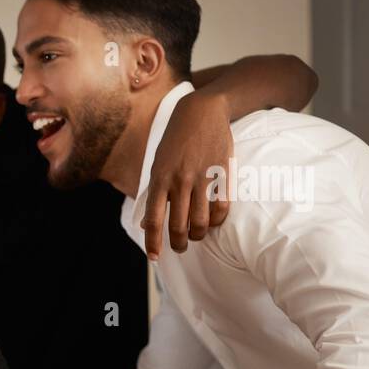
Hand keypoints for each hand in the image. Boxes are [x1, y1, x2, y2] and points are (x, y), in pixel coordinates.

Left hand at [141, 90, 232, 259]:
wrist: (202, 111)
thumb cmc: (175, 141)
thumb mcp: (157, 164)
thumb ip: (153, 194)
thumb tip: (146, 224)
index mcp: (159, 178)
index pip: (153, 219)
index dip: (153, 242)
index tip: (154, 257)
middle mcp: (179, 180)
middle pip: (178, 226)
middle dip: (178, 243)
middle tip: (179, 247)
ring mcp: (202, 178)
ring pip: (200, 222)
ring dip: (197, 235)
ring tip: (196, 236)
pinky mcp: (221, 174)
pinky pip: (221, 209)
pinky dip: (216, 221)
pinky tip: (212, 222)